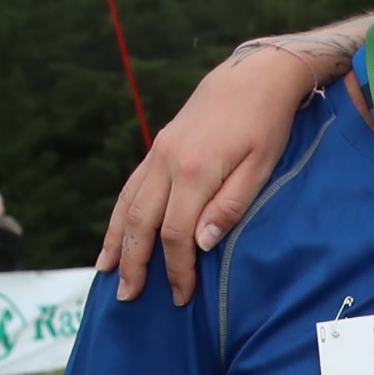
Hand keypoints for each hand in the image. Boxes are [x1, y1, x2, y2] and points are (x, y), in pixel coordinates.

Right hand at [98, 32, 351, 302]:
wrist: (252, 76)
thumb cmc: (266, 125)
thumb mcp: (261, 167)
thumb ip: (231, 205)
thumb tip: (200, 244)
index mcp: (196, 171)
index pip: (176, 234)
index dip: (175, 269)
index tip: (180, 296)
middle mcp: (168, 162)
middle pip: (140, 223)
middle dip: (133, 264)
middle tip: (128, 298)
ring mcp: (158, 154)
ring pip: (126, 204)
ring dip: (115, 242)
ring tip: (106, 273)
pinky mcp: (158, 148)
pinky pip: (129, 188)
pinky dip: (117, 215)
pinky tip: (113, 235)